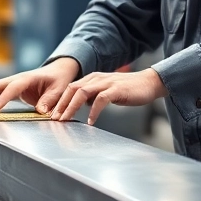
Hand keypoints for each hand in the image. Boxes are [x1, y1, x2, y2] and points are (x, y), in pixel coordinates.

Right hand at [0, 57, 81, 115]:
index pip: (12, 88)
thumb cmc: (59, 79)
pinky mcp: (13, 87)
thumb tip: (40, 111)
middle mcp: (18, 78)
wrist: (58, 71)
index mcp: (28, 77)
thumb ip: (49, 100)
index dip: (3, 99)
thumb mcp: (59, 89)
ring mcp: (14, 82)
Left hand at [51, 69, 167, 124]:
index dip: (60, 101)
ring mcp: (106, 83)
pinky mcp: (116, 89)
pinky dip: (94, 111)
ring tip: (65, 120)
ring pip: (82, 92)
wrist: (149, 83)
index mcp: (92, 78)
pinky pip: (101, 99)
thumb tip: (81, 105)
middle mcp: (96, 78)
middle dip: (61, 104)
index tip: (52, 114)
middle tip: (54, 119)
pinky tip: (91, 121)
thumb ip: (93, 96)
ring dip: (71, 107)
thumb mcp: (106, 92)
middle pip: (72, 89)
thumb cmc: (127, 90)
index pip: (70, 88)